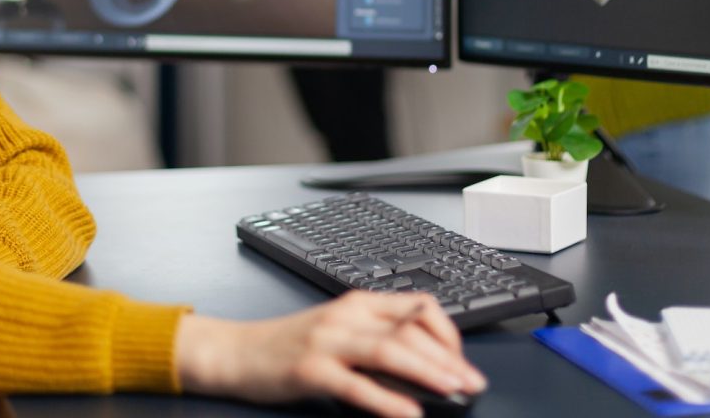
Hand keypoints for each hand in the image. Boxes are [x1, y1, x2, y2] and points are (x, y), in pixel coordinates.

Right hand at [174, 292, 487, 417]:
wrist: (237, 351)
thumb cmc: (289, 345)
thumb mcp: (339, 331)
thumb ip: (378, 340)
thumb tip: (426, 367)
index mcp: (359, 302)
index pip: (418, 307)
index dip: (448, 333)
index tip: (462, 360)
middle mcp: (347, 316)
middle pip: (411, 330)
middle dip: (449, 358)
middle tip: (472, 383)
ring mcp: (328, 341)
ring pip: (390, 350)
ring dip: (429, 372)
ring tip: (453, 391)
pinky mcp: (311, 370)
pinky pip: (358, 384)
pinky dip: (388, 400)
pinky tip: (409, 413)